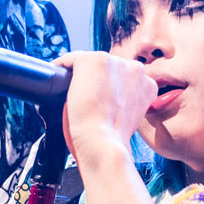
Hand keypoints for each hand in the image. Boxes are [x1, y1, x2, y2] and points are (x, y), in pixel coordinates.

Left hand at [53, 52, 156, 169]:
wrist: (103, 144)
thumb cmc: (112, 140)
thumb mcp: (129, 118)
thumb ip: (125, 102)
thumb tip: (108, 99)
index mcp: (147, 84)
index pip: (123, 77)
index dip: (108, 88)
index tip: (98, 99)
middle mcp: (135, 69)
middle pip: (108, 68)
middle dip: (96, 79)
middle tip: (83, 97)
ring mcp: (114, 62)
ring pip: (90, 63)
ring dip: (81, 75)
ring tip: (71, 92)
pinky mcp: (92, 60)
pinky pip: (71, 59)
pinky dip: (61, 67)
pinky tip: (56, 77)